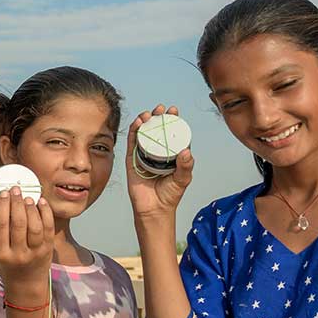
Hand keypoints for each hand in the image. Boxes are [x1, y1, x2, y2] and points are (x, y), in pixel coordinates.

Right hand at [0, 183, 54, 295]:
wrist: (26, 285)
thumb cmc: (9, 266)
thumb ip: (0, 232)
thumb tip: (4, 204)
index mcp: (2, 254)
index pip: (1, 225)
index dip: (2, 206)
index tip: (3, 193)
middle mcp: (19, 254)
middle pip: (18, 223)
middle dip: (17, 203)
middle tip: (15, 190)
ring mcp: (36, 252)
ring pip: (34, 226)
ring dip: (31, 207)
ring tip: (27, 197)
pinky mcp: (48, 250)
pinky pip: (48, 228)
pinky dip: (45, 213)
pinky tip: (40, 202)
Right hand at [127, 105, 194, 220]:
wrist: (153, 208)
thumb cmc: (170, 194)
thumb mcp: (183, 179)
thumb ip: (186, 166)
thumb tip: (186, 151)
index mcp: (171, 154)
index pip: (172, 133)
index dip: (173, 120)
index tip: (174, 111)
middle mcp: (157, 151)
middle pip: (157, 129)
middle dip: (158, 117)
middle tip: (161, 109)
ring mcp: (144, 154)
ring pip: (144, 133)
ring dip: (145, 120)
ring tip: (148, 114)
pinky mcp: (132, 160)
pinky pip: (132, 143)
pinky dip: (134, 131)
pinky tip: (137, 122)